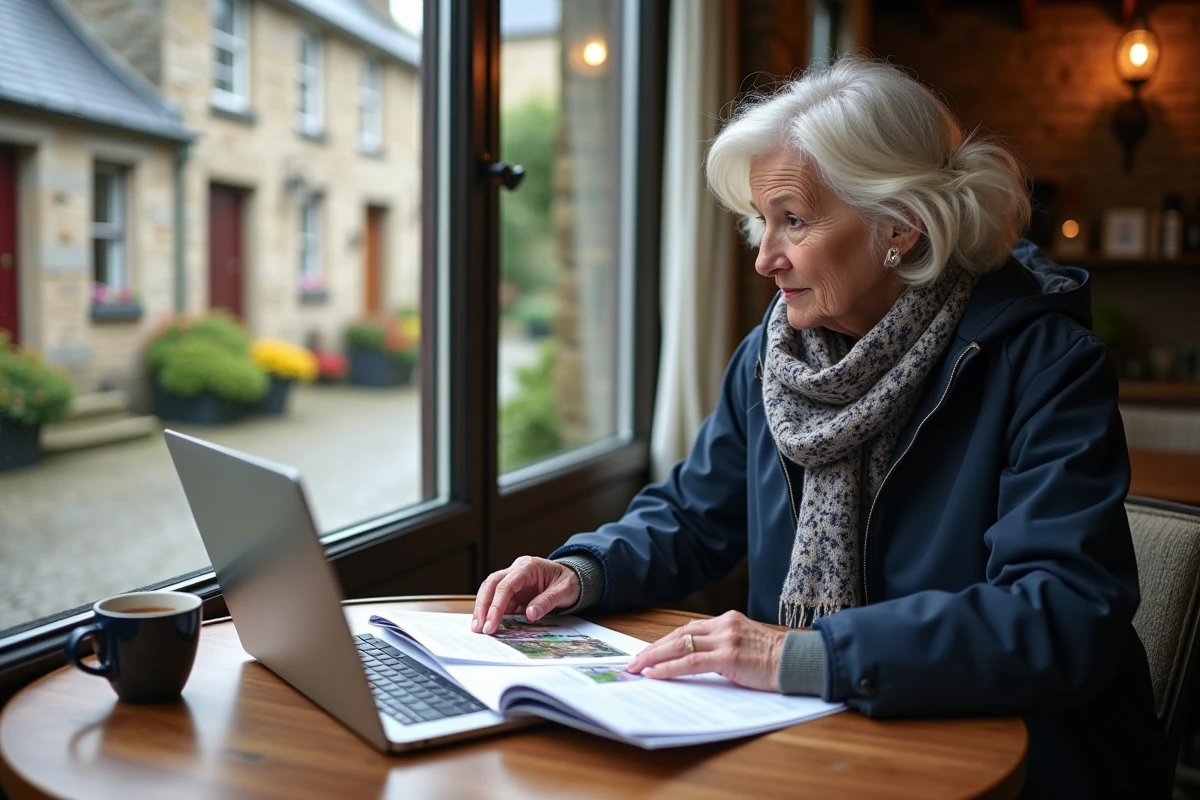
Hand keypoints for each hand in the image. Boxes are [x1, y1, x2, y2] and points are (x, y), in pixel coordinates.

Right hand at [472, 556, 580, 633]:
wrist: (574, 577)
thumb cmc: (569, 580)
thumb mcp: (564, 590)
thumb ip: (547, 601)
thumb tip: (530, 614)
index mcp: (528, 566)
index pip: (506, 585)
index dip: (496, 605)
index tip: (491, 623)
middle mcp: (516, 571)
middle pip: (491, 585)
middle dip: (482, 606)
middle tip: (479, 628)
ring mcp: (513, 581)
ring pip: (490, 592)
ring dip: (483, 610)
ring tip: (479, 629)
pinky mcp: (513, 592)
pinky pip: (499, 602)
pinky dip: (493, 613)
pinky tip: (490, 626)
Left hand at [626, 611, 785, 691]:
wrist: (798, 663)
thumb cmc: (773, 660)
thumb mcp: (744, 645)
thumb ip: (721, 647)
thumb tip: (692, 661)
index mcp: (727, 620)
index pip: (687, 629)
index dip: (664, 641)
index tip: (647, 652)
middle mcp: (724, 624)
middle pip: (678, 634)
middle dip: (652, 649)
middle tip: (633, 661)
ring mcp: (726, 639)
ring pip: (680, 645)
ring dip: (654, 657)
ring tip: (637, 668)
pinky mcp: (729, 656)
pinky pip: (690, 662)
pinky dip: (668, 668)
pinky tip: (654, 674)